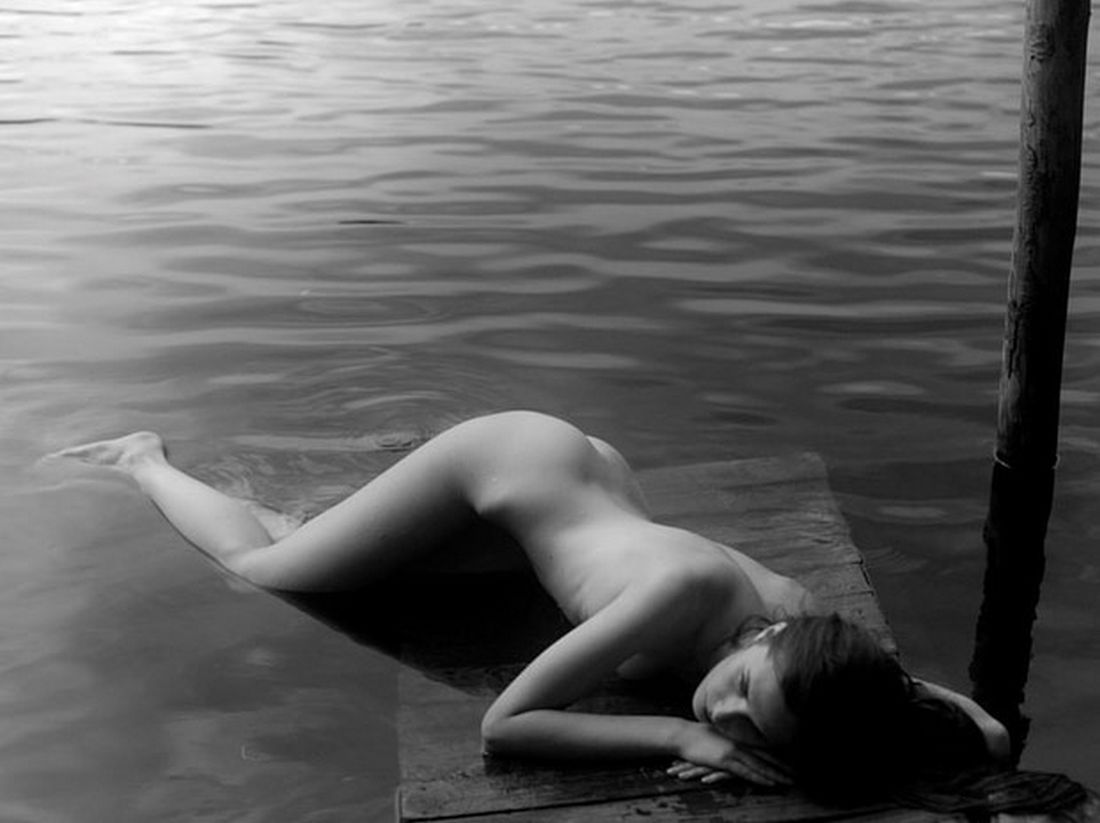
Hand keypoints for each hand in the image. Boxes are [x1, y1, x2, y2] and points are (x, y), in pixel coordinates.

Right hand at [669, 721, 791, 786]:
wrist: (682, 735)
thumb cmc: (696, 736)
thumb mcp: (716, 736)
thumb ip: (729, 740)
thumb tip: (736, 745)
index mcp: (738, 737)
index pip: (762, 748)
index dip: (777, 756)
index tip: (790, 764)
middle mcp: (739, 743)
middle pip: (766, 756)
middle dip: (782, 767)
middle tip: (796, 775)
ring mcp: (733, 751)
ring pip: (760, 765)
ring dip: (776, 774)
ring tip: (789, 782)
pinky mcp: (725, 760)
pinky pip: (746, 772)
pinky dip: (760, 777)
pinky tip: (770, 783)